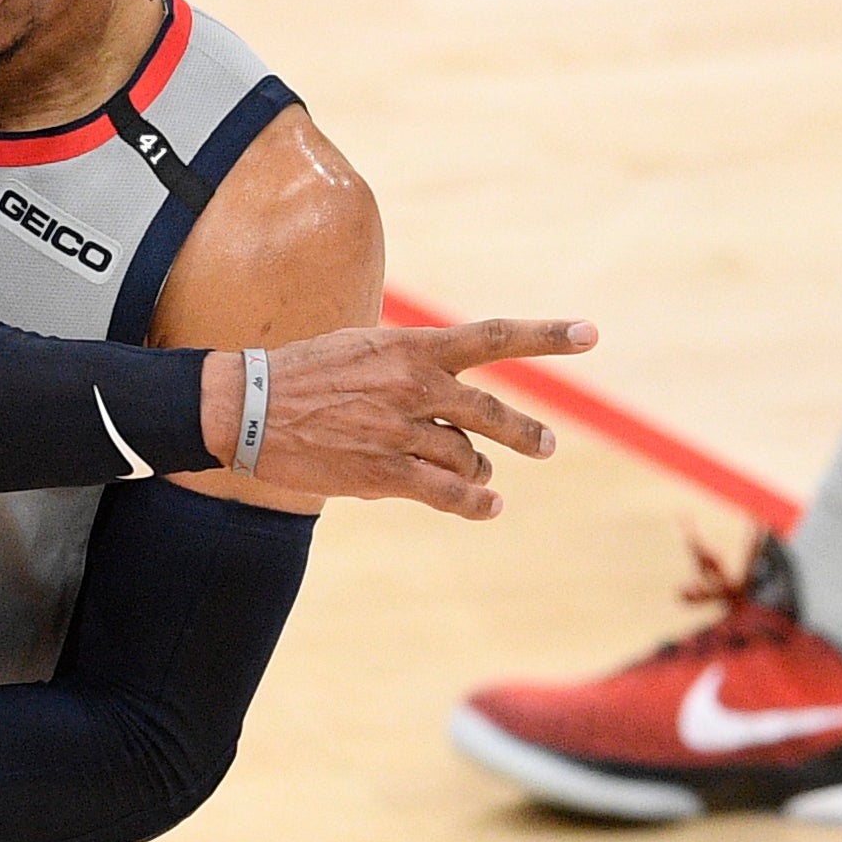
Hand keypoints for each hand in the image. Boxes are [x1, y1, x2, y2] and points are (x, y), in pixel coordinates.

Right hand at [199, 316, 599, 518]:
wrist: (249, 408)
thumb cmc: (304, 375)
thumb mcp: (363, 347)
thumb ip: (411, 360)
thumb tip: (445, 382)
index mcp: (412, 347)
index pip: (492, 337)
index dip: (546, 335)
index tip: (591, 333)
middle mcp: (415, 386)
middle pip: (492, 412)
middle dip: (525, 433)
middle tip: (545, 447)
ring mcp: (401, 431)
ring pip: (468, 458)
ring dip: (478, 472)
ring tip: (480, 479)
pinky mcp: (384, 472)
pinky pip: (447, 494)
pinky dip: (474, 504)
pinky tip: (489, 508)